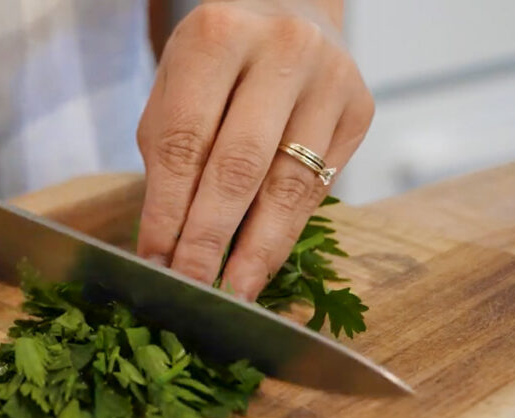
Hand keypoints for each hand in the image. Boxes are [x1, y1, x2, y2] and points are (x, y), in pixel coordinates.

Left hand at [135, 0, 372, 298]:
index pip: (185, 141)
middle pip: (239, 166)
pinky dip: (285, 233)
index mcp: (218, 36)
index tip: (154, 259)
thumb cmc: (216, 62)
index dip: (168, 209)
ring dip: (255, 250)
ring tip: (231, 292)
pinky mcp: (360, 109)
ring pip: (288, 185)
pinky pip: (318, 189)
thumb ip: (168, 153)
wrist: (286, 11)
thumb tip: (165, 244)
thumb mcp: (175, 86)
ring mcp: (330, 79)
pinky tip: (261, 263)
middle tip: (190, 287)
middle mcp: (282, 50)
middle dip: (210, 238)